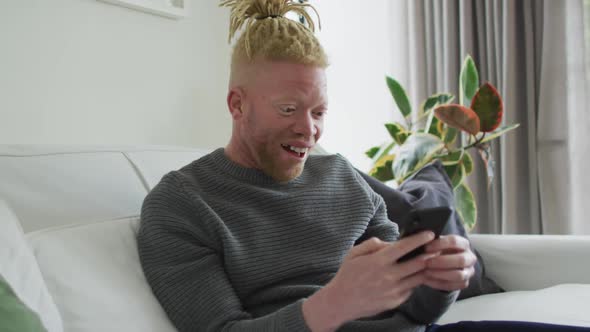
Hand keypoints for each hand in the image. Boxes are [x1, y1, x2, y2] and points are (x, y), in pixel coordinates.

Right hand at [302, 232, 435, 331]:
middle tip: (436, 248)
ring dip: (426, 268)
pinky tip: (412, 276)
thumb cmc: (347, 275)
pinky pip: (410, 289)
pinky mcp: (396, 301)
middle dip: (430, 253)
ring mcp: (394, 290)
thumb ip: (372, 244)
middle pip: (418, 263)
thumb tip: (389, 243)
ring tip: (429, 262)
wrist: (341, 302)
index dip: (419, 239)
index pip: (404, 247)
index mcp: (379, 261)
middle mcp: (389, 276)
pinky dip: (414, 281)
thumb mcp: (354, 253)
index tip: (429, 233)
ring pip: (419, 277)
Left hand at [423, 235, 476, 290]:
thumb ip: (432, 243)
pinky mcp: (464, 283)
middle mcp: (470, 258)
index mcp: (464, 244)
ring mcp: (469, 272)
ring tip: (426, 272)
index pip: (454, 241)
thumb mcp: (436, 243)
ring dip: (441, 274)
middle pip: (460, 260)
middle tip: (427, 262)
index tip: (426, 248)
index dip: (440, 244)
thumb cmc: (439, 249)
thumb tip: (422, 244)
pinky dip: (438, 283)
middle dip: (442, 262)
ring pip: (459, 275)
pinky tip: (426, 280)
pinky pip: (453, 286)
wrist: (444, 262)